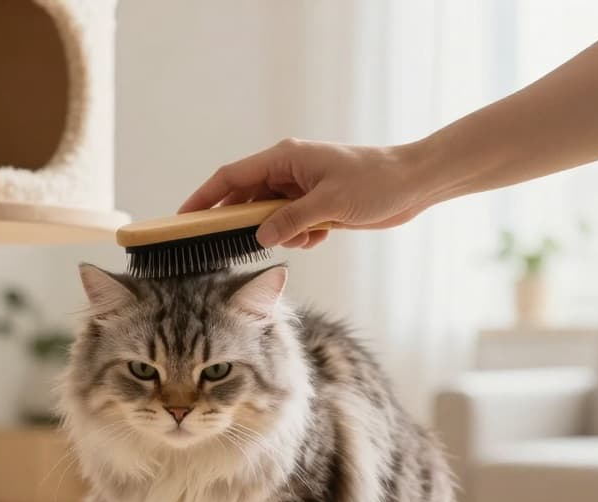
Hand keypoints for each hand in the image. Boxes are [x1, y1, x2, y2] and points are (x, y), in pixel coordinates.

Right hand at [179, 138, 430, 248]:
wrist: (414, 183)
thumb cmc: (375, 182)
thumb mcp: (329, 204)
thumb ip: (290, 221)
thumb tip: (260, 236)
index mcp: (285, 158)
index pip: (231, 177)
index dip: (204, 197)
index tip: (183, 218)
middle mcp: (288, 171)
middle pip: (246, 199)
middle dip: (244, 223)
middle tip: (231, 247)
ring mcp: (301, 188)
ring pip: (270, 217)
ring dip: (282, 233)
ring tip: (309, 234)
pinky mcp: (315, 204)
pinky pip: (291, 225)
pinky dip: (301, 236)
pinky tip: (323, 234)